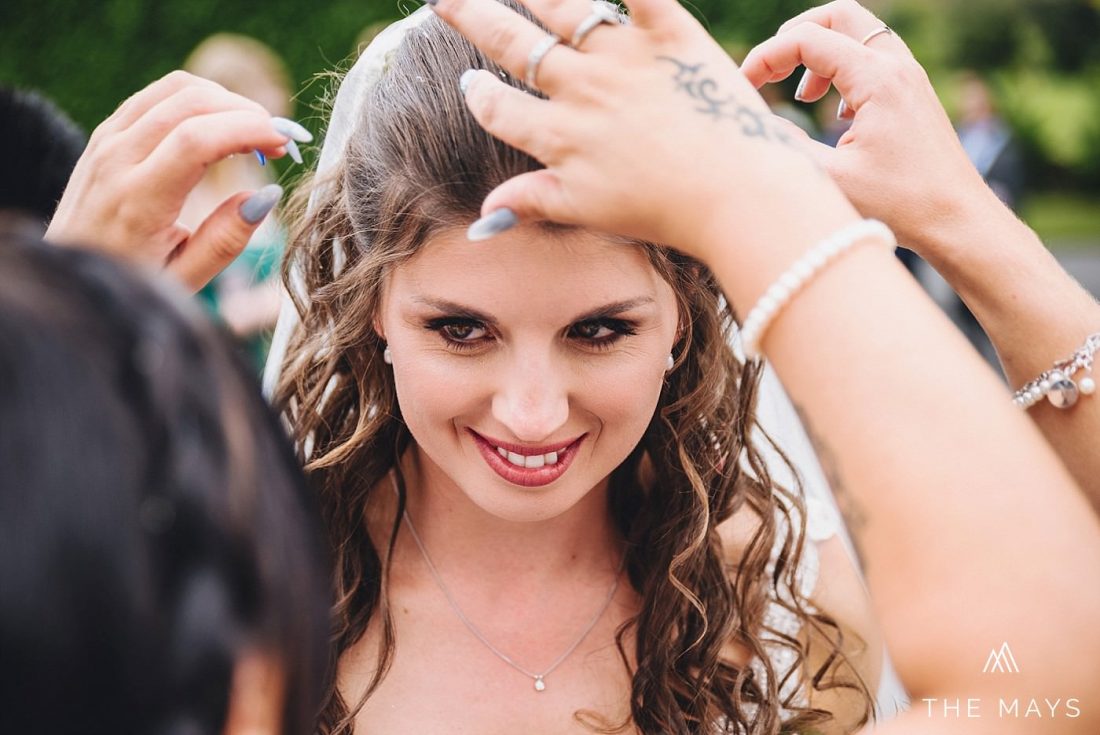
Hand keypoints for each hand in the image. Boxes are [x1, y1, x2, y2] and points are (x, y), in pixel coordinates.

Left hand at [45, 71, 311, 291]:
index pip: (196, 140)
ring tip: (256, 132)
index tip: (283, 143)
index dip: (247, 130)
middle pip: (188, 103)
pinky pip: (157, 95)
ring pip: (174, 88)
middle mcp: (116, 161)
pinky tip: (223, 126)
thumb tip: (266, 195)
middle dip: (246, 111)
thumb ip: (226, 239)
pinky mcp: (107, 133)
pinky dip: (199, 100)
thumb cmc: (132, 281)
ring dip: (225, 100)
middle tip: (279, 140)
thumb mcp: (185, 278)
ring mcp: (107, 140)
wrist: (70, 273)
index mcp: (137, 202)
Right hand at [432, 0, 838, 261]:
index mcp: (559, 136)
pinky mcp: (671, 32)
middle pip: (511, 44)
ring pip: (562, 8)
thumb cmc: (665, 212)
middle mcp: (581, 90)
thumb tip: (483, 219)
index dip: (478, 95)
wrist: (734, 192)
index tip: (470, 83)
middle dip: (471, 17)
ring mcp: (623, 57)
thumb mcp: (588, 212)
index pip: (499, 108)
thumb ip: (533, 202)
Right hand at [740, 0, 998, 260]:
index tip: (742, 88)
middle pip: (838, 15)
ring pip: (859, 34)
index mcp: (877, 80)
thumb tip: (757, 123)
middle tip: (771, 73)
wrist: (958, 221)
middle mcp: (898, 67)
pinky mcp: (914, 95)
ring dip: (822, 54)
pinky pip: (874, 58)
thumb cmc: (900, 205)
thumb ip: (787, 144)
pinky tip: (835, 114)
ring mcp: (910, 77)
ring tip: (802, 97)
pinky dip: (844, 71)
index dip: (765, 58)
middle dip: (795, 36)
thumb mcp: (830, 179)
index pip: (807, 40)